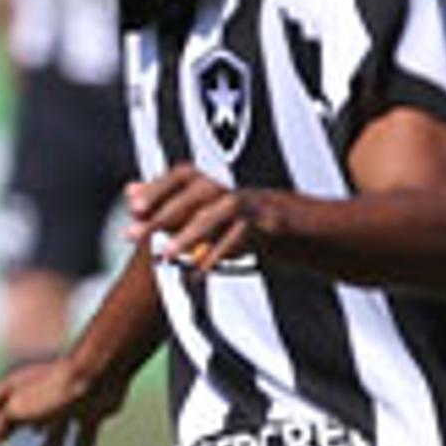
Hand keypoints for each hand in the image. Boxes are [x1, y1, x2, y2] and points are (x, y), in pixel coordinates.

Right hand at [0, 350, 126, 445]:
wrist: (97, 378)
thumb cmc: (53, 391)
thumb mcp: (18, 409)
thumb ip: (2, 424)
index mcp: (23, 384)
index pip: (1, 400)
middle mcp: (45, 390)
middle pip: (32, 420)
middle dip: (21, 441)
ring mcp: (70, 401)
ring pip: (57, 433)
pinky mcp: (92, 410)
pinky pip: (82, 438)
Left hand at [126, 167, 274, 273]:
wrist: (316, 229)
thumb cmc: (257, 224)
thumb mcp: (213, 214)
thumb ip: (171, 203)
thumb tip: (130, 190)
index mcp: (221, 184)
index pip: (185, 175)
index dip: (159, 188)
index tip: (134, 208)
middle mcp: (237, 188)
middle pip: (199, 191)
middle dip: (164, 212)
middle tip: (134, 235)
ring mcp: (258, 204)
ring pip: (222, 210)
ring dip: (192, 232)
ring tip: (166, 254)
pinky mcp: (276, 225)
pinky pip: (246, 235)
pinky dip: (223, 251)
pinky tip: (202, 271)